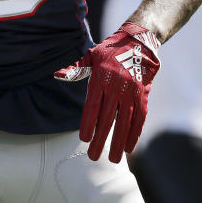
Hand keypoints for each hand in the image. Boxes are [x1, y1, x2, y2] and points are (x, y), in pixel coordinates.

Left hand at [54, 22, 159, 162]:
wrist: (138, 43)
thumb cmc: (109, 51)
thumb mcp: (91, 56)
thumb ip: (76, 69)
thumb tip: (57, 75)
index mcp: (101, 78)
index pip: (93, 106)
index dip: (88, 123)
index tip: (84, 138)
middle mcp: (117, 87)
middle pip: (108, 119)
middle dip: (101, 140)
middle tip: (93, 157)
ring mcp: (131, 92)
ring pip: (125, 122)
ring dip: (119, 142)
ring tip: (113, 159)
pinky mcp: (143, 96)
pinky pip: (140, 118)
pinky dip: (135, 134)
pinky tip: (129, 147)